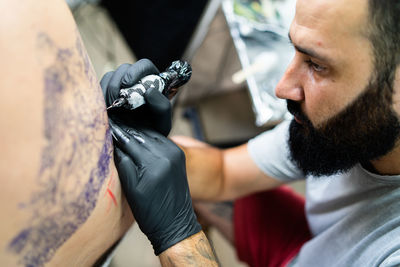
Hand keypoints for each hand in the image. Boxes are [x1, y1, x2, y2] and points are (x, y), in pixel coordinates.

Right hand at [100, 59, 171, 135]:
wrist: (139, 143)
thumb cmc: (154, 131)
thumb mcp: (163, 122)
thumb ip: (162, 107)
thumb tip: (149, 90)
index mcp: (152, 81)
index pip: (144, 65)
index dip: (135, 71)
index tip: (128, 84)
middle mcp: (136, 80)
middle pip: (124, 68)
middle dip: (117, 82)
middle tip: (116, 100)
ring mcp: (120, 86)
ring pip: (110, 76)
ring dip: (108, 90)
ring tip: (110, 108)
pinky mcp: (107, 93)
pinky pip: (99, 87)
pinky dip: (99, 95)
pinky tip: (103, 109)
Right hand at [112, 124, 200, 254]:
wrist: (175, 224)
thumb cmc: (151, 213)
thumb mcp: (131, 190)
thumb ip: (123, 164)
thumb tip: (113, 143)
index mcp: (155, 163)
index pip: (130, 141)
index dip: (116, 133)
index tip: (106, 126)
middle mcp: (168, 154)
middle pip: (141, 135)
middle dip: (126, 130)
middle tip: (111, 124)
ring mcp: (176, 153)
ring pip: (151, 135)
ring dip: (137, 132)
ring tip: (122, 129)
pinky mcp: (179, 155)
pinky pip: (161, 140)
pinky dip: (149, 137)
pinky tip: (138, 137)